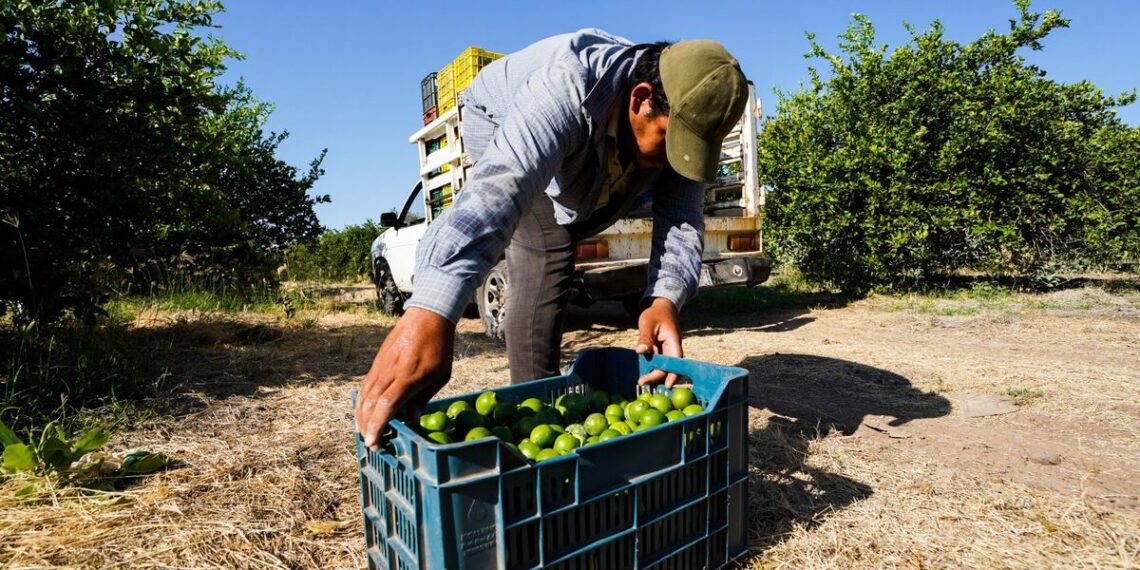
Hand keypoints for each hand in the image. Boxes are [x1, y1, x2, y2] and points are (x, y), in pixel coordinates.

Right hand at [355, 307, 454, 449]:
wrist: (427, 317)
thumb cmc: (439, 348)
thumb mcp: (440, 376)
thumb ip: (423, 398)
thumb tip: (412, 420)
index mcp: (406, 378)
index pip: (385, 406)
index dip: (377, 426)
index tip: (373, 441)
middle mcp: (388, 373)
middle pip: (370, 404)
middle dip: (366, 426)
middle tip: (370, 442)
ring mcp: (380, 367)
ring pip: (363, 396)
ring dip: (361, 416)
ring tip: (364, 431)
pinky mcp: (377, 362)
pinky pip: (365, 385)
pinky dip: (361, 401)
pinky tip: (363, 410)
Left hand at [634, 297, 682, 386]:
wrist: (660, 307)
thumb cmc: (655, 313)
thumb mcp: (648, 322)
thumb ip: (645, 337)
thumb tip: (639, 351)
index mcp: (673, 341)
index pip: (676, 360)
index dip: (673, 373)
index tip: (667, 385)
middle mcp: (672, 348)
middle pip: (668, 366)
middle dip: (656, 376)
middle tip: (641, 382)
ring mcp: (666, 350)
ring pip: (662, 365)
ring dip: (653, 373)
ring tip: (641, 380)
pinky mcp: (660, 350)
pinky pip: (656, 361)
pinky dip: (650, 367)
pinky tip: (642, 372)